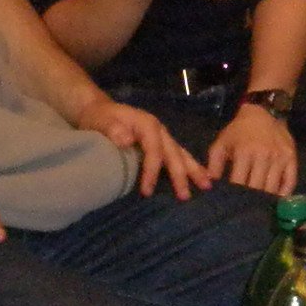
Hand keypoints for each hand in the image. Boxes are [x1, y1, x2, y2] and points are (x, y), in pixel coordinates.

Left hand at [83, 97, 205, 199]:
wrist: (98, 110)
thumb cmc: (100, 117)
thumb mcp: (101, 121)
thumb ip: (112, 129)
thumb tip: (127, 140)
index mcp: (147, 124)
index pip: (154, 150)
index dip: (152, 171)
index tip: (146, 191)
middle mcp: (159, 130)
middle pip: (173, 153)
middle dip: (181, 175)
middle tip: (186, 196)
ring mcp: (162, 137)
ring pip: (181, 154)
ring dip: (193, 170)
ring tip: (207, 185)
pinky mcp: (161, 143)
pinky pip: (177, 156)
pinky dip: (189, 167)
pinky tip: (198, 178)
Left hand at [201, 101, 296, 197]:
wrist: (262, 113)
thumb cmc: (239, 131)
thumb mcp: (221, 144)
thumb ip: (214, 165)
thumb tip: (210, 186)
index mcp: (244, 152)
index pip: (239, 182)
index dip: (235, 195)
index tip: (232, 203)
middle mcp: (263, 155)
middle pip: (257, 188)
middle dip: (250, 200)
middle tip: (245, 208)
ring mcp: (279, 157)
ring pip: (273, 188)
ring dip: (265, 199)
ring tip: (259, 206)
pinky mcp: (291, 158)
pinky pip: (290, 182)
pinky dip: (284, 194)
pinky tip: (276, 199)